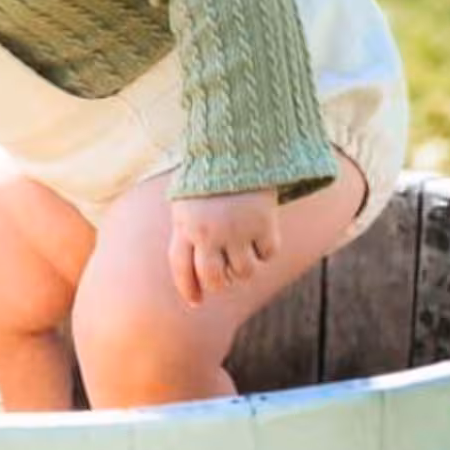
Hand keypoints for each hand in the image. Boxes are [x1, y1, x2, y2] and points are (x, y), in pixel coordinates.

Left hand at [168, 189, 280, 307]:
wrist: (238, 147)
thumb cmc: (210, 178)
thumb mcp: (187, 203)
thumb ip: (187, 234)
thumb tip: (197, 279)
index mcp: (184, 225)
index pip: (181, 269)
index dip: (189, 288)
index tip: (196, 301)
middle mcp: (209, 232)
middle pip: (215, 279)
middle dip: (219, 283)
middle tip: (225, 275)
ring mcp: (237, 229)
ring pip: (245, 273)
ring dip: (245, 268)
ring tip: (243, 252)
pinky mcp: (263, 223)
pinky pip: (268, 254)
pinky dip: (266, 250)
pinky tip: (261, 235)